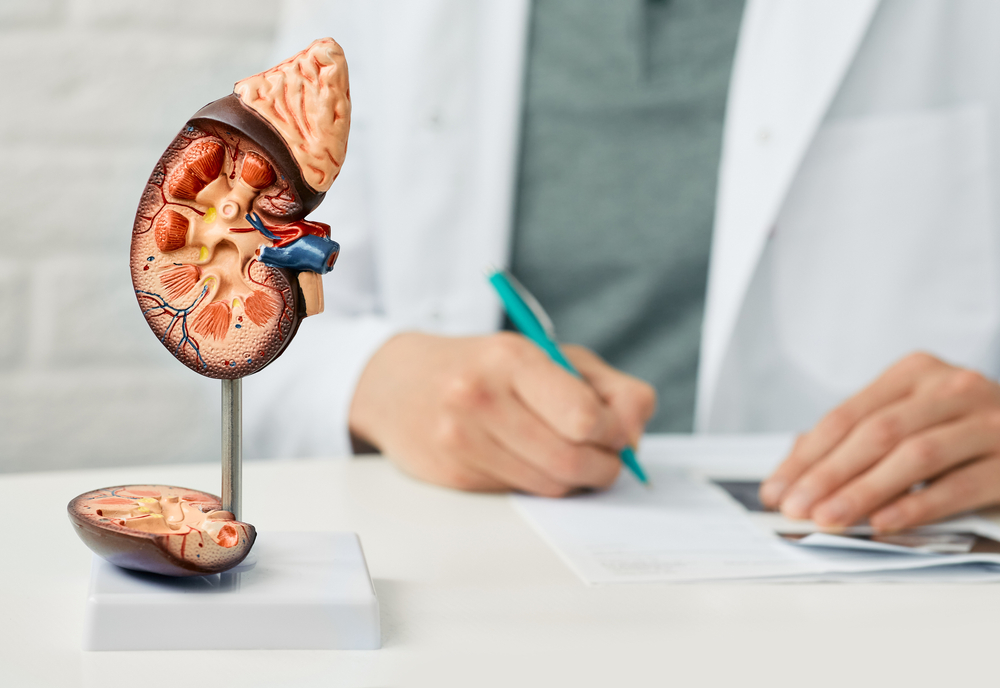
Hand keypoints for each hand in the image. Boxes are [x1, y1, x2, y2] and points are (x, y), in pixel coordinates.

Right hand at [348, 332, 656, 495]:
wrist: (397, 383)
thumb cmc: (486, 367)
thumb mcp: (551, 356)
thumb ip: (609, 389)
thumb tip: (635, 436)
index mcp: (511, 359)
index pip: (584, 417)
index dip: (613, 432)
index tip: (615, 430)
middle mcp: (479, 398)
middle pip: (571, 460)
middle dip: (604, 466)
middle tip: (606, 456)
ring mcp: (461, 440)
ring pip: (550, 485)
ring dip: (575, 479)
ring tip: (568, 454)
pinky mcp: (453, 477)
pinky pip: (521, 495)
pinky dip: (538, 484)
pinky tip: (527, 459)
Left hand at [759, 352, 999, 530]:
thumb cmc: (960, 433)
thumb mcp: (908, 421)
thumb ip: (854, 440)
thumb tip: (788, 479)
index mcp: (915, 372)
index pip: (847, 415)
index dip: (806, 456)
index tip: (776, 490)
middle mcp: (953, 386)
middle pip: (876, 433)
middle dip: (827, 474)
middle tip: (795, 508)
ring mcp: (990, 421)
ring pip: (915, 456)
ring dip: (864, 492)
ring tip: (828, 519)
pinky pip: (959, 485)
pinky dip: (917, 505)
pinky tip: (883, 523)